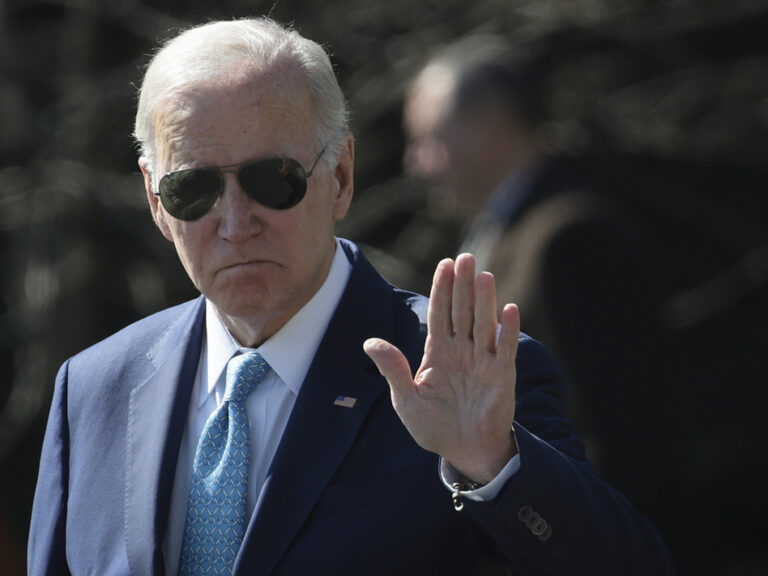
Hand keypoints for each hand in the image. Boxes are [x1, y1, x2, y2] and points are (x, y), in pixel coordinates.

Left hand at [364, 253, 519, 482]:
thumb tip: (370, 342)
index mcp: (438, 352)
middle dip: (462, 285)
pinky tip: (509, 308)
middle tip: (464, 257)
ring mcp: (483, 361)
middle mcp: (462, 351)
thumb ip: (392, 369)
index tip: (444, 263)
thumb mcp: (406, 400)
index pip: (440, 313)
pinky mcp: (502, 376)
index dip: (441, 288)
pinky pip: (505, 349)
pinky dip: (508, 330)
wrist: (465, 452)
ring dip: (484, 300)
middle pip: (462, 311)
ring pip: (483, 324)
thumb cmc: (434, 427)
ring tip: (482, 275)